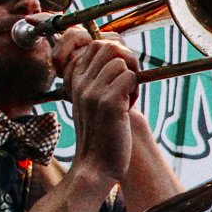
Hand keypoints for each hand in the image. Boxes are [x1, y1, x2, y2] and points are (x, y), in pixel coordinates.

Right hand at [52, 24, 138, 182]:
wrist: (96, 165)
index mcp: (75, 81)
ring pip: (121, 62)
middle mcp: (81, 83)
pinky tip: (129, 108)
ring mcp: (93, 92)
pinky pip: (130, 77)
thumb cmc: (101, 135)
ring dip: (132, 78)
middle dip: (126, 60)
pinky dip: (136, 91)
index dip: (115, 55)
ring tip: (127, 99)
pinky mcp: (109, 103)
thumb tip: (120, 57)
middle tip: (129, 83)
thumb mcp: (92, 103)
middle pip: (108, 47)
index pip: (96, 45)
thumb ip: (99, 80)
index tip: (119, 77)